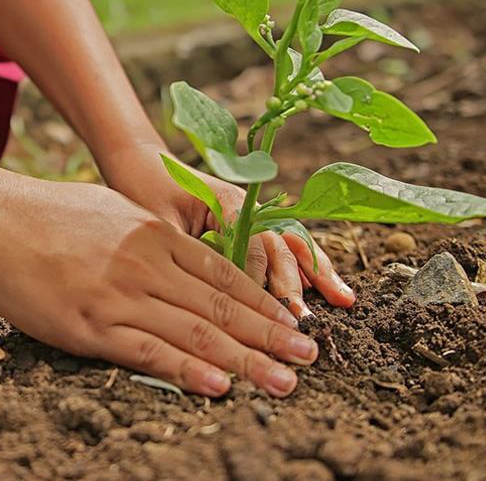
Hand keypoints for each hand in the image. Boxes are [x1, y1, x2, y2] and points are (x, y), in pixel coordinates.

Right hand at [0, 178, 319, 396]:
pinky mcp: (89, 325)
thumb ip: (150, 236)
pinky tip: (219, 386)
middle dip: (270, 336)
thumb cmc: (47, 213)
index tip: (294, 324)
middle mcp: (146, 264)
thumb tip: (181, 254)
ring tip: (283, 381)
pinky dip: (187, 371)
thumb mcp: (112, 211)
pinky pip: (148, 352)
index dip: (264, 303)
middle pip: (222, 307)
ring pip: (195, 333)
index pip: (224, 275)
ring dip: (246, 360)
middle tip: (309, 359)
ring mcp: (119, 296)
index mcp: (154, 235)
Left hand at [99, 142, 354, 317]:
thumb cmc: (144, 191)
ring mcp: (254, 214)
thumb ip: (187, 251)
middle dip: (293, 285)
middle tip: (302, 321)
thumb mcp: (159, 223)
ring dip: (316, 274)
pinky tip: (332, 289)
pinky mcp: (252, 225)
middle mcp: (248, 207)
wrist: (141, 163)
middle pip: (279, 247)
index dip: (259, 282)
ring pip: (291, 246)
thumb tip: (206, 293)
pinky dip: (308, 267)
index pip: (252, 247)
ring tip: (344, 301)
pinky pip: (285, 246)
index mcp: (227, 202)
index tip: (264, 315)